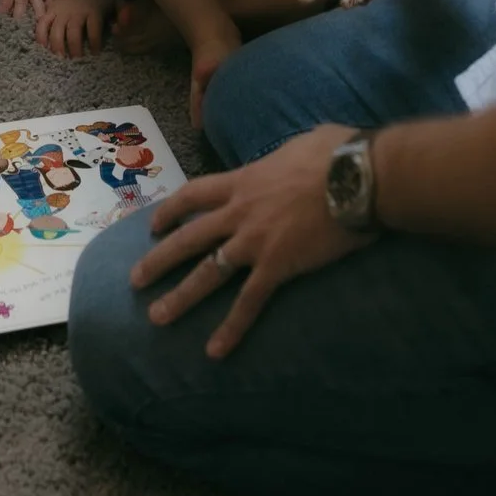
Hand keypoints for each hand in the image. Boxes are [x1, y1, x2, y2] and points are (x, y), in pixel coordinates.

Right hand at [36, 0, 119, 57]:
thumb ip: (123, 11)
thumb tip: (122, 26)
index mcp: (92, 10)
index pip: (94, 30)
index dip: (95, 43)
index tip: (95, 52)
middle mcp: (76, 12)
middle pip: (73, 33)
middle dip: (75, 48)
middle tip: (77, 57)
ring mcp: (61, 11)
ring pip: (56, 30)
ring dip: (58, 45)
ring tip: (62, 56)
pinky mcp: (50, 10)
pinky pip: (42, 24)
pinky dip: (41, 35)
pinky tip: (44, 46)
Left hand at [130, 123, 373, 358]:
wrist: (359, 176)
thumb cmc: (338, 153)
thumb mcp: (300, 143)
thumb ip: (283, 157)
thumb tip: (290, 159)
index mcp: (244, 180)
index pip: (194, 194)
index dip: (170, 210)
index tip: (154, 224)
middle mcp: (240, 212)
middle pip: (188, 238)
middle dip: (158, 259)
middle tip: (135, 280)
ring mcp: (254, 241)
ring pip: (206, 272)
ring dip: (179, 297)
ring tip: (157, 317)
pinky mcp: (277, 265)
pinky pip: (248, 302)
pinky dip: (231, 328)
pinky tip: (215, 351)